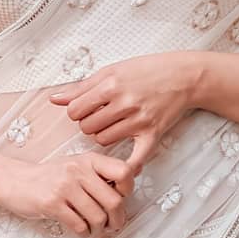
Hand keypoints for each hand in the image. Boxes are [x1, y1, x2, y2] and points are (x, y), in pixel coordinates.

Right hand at [0, 151, 136, 237]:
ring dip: (100, 229)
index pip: (124, 172)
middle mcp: (78, 171)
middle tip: (112, 226)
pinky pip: (79, 225)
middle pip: (114, 201)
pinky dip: (84, 233)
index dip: (128, 189)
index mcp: (89, 160)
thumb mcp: (77, 166)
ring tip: (95, 229)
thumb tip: (135, 173)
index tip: (121, 198)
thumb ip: (102, 171)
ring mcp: (64, 187)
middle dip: (117, 220)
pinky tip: (80, 231)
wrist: (15, 181)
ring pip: (98, 217)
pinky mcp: (52, 204)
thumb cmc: (51, 177)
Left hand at [46, 52, 199, 176]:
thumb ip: (82, 87)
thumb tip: (54, 99)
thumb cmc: (147, 70)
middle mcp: (123, 103)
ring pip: (103, 140)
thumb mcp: (112, 71)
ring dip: (104, 135)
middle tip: (100, 116)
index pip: (75, 110)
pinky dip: (127, 166)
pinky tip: (123, 167)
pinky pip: (134, 159)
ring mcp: (138, 121)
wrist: (184, 76)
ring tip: (113, 126)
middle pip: (87, 127)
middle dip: (89, 123)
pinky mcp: (152, 134)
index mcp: (110, 85)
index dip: (76, 111)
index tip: (86, 108)